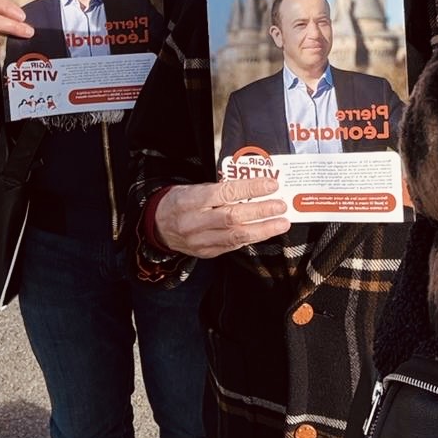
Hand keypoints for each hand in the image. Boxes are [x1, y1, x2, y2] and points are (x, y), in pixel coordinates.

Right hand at [155, 177, 289, 257]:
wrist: (157, 226)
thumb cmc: (178, 202)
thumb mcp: (193, 188)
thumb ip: (220, 190)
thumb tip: (251, 187)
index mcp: (192, 200)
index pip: (226, 192)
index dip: (251, 189)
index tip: (270, 185)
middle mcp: (195, 222)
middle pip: (233, 217)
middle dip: (261, 212)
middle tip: (281, 206)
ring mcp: (200, 240)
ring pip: (236, 236)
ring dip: (263, 230)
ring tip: (281, 223)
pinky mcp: (206, 252)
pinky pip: (232, 246)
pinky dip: (250, 238)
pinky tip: (263, 232)